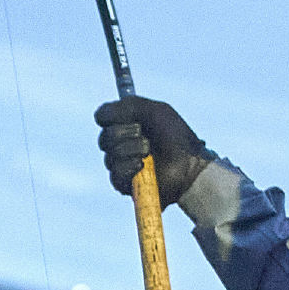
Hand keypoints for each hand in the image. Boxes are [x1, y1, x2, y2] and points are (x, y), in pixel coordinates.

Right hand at [94, 97, 212, 206]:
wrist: (188, 163)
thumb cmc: (176, 136)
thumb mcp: (154, 111)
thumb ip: (127, 106)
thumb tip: (100, 117)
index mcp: (126, 124)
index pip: (102, 117)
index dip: (112, 116)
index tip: (130, 118)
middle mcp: (120, 143)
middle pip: (104, 137)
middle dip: (125, 134)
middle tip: (144, 136)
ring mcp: (121, 164)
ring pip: (110, 154)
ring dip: (132, 150)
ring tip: (149, 153)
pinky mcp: (124, 183)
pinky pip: (115, 172)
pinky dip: (129, 166)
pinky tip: (142, 166)